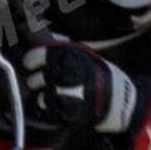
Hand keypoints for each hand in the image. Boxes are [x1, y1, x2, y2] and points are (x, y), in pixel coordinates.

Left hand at [29, 41, 150, 149]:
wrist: (120, 99)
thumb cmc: (99, 73)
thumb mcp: (84, 53)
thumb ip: (63, 46)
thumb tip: (43, 35)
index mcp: (67, 56)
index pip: (33, 57)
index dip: (30, 62)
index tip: (33, 65)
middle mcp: (65, 74)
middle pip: (34, 79)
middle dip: (37, 81)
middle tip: (47, 82)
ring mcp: (66, 95)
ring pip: (40, 98)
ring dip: (44, 98)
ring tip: (55, 96)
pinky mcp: (69, 114)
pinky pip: (50, 113)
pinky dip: (53, 111)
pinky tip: (62, 106)